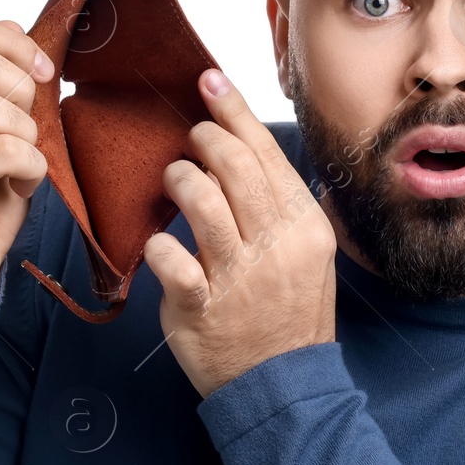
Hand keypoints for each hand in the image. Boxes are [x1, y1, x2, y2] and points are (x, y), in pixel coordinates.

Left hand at [143, 69, 337, 397]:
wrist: (282, 385)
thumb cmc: (288, 311)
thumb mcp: (307, 254)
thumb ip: (280, 204)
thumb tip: (244, 148)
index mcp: (304, 226)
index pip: (266, 153)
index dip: (233, 110)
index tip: (207, 79)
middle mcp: (276, 246)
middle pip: (234, 165)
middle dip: (203, 138)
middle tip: (190, 139)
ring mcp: (240, 277)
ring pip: (201, 200)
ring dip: (179, 179)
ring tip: (174, 181)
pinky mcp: (202, 307)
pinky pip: (170, 258)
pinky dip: (157, 244)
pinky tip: (159, 245)